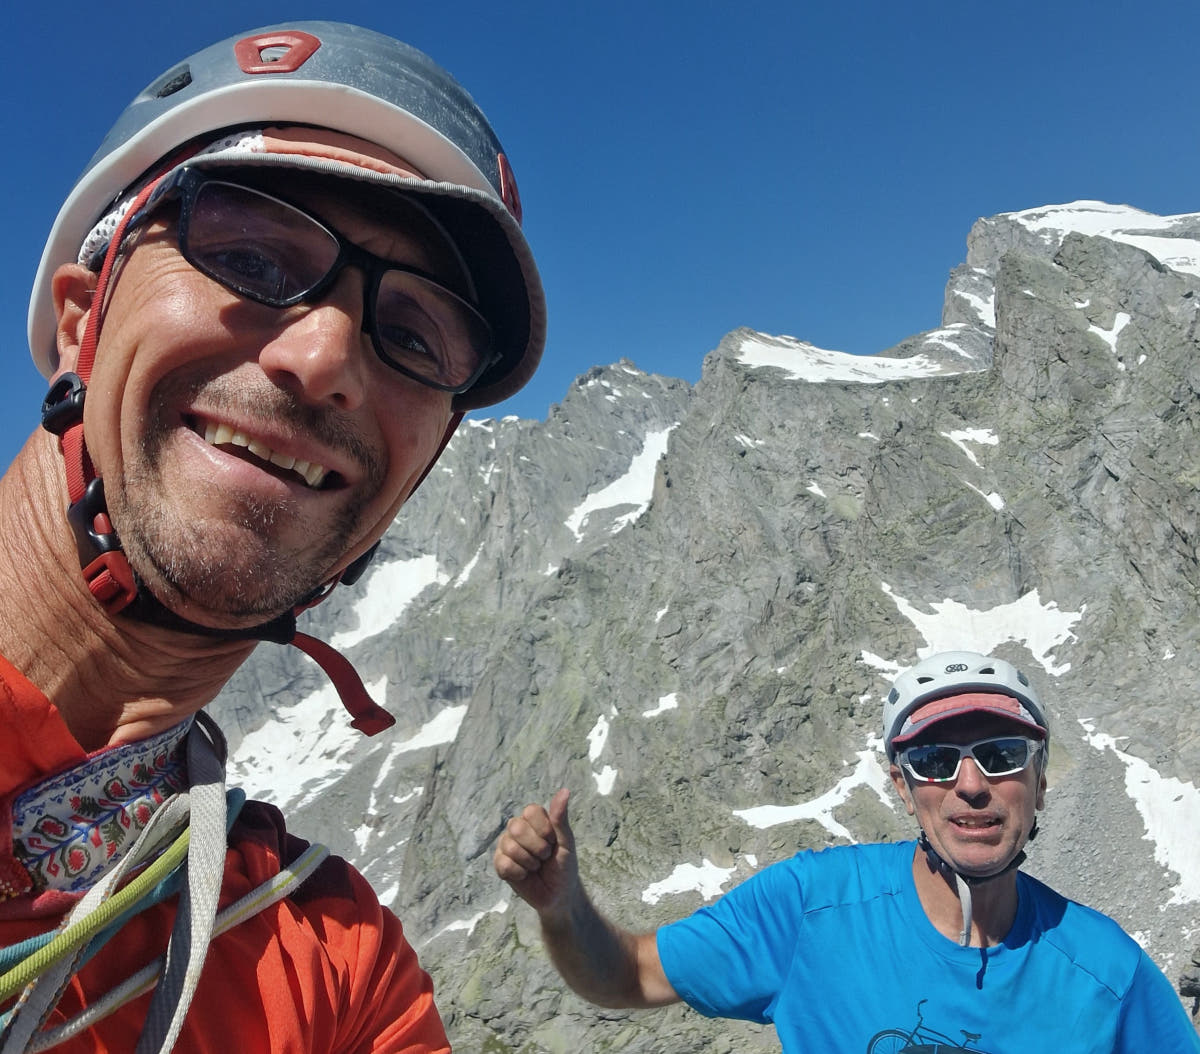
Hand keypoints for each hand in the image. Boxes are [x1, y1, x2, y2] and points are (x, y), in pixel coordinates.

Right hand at [493, 787, 576, 916]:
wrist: (559, 895)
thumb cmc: (564, 866)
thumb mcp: (566, 843)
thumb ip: (560, 819)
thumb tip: (565, 791)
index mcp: (534, 820)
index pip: (530, 811)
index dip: (544, 829)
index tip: (553, 842)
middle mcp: (517, 829)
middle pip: (517, 827)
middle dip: (537, 847)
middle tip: (545, 857)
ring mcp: (506, 846)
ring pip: (509, 846)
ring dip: (529, 862)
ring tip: (536, 867)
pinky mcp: (499, 864)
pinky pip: (503, 864)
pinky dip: (519, 873)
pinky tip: (525, 876)